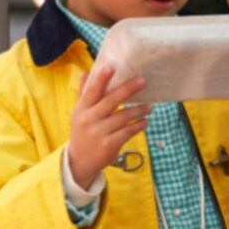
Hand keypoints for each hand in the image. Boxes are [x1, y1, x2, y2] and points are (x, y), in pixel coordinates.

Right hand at [67, 66, 149, 188]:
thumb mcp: (79, 114)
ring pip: (124, 116)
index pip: (92, 91)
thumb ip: (83, 94)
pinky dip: (139, 125)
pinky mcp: (109, 144)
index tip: (111, 66)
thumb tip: (85, 73)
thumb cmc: (82, 132)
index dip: (101, 78)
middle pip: (111, 100)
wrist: (80, 162)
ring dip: (139, 109)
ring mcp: (99, 133)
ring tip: (149, 107)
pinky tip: (145, 121)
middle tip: (143, 80)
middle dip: (128, 89)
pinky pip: (128, 131)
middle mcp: (88, 119)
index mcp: (81, 109)